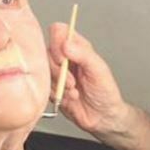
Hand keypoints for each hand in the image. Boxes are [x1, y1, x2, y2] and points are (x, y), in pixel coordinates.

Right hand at [47, 23, 130, 137]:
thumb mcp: (99, 70)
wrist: (102, 117)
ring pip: (44, 70)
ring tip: (74, 90)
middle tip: (73, 80)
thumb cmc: (105, 92)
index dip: (57, 43)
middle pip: (47, 51)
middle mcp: (66, 57)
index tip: (65, 58)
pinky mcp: (52, 87)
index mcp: (78, 47)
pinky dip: (56, 94)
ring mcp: (57, 72)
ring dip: (59, 84)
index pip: (58, 31)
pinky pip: (43, 86)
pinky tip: (69, 97)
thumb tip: (66, 43)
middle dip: (58, 69)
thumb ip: (83, 54)